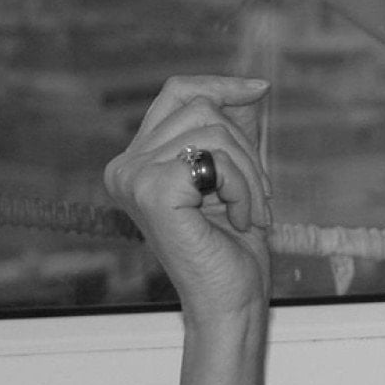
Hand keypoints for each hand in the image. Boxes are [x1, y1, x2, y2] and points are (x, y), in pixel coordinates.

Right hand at [104, 75, 272, 326]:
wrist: (231, 300)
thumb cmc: (233, 246)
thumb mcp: (236, 173)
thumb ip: (236, 129)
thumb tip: (252, 86)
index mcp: (137, 161)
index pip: (176, 93)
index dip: (219, 84)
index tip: (261, 89)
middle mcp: (124, 167)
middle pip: (202, 108)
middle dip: (247, 149)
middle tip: (259, 196)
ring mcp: (133, 178)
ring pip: (215, 132)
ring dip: (250, 174)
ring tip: (251, 213)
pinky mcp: (153, 191)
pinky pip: (217, 159)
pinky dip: (243, 188)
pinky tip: (242, 220)